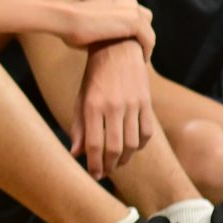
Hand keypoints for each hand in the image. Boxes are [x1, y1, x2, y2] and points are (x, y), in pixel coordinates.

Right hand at [62, 0, 154, 58]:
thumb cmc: (70, 27)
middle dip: (143, 36)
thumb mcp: (90, 25)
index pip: (136, 14)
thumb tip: (99, 45)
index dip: (136, 31)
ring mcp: (133, 11)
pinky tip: (141, 62)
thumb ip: (101, 30)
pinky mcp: (135, 22)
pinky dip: (146, 52)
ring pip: (149, 32)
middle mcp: (128, 2)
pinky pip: (149, 40)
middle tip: (138, 54)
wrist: (67, 20)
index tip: (131, 47)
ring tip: (141, 60)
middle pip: (146, 20)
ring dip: (146, 46)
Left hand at [71, 38, 153, 177]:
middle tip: (105, 173)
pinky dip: (141, 145)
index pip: (93, 143)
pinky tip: (133, 149)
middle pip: (115, 148)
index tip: (94, 174)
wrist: (118, 48)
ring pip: (133, 143)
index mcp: (93, 106)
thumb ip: (78, 126)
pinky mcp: (146, 102)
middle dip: (109, 166)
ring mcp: (132, 104)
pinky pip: (147, 131)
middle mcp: (114, 106)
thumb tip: (75, 154)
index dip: (94, 163)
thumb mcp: (81, 98)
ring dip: (125, 159)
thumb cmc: (94, 76)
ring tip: (117, 164)